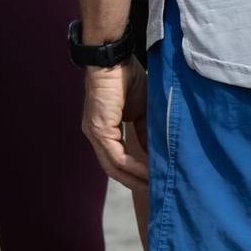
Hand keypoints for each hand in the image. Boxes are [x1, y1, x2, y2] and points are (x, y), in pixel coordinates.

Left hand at [81, 59, 148, 189]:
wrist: (113, 58)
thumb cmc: (127, 78)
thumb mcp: (142, 110)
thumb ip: (145, 132)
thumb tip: (155, 154)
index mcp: (104, 130)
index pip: (118, 159)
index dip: (135, 173)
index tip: (155, 181)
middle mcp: (96, 135)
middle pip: (114, 169)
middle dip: (135, 182)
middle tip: (156, 192)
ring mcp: (95, 134)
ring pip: (114, 167)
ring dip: (135, 179)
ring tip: (155, 186)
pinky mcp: (98, 130)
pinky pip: (116, 157)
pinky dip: (133, 167)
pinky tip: (149, 172)